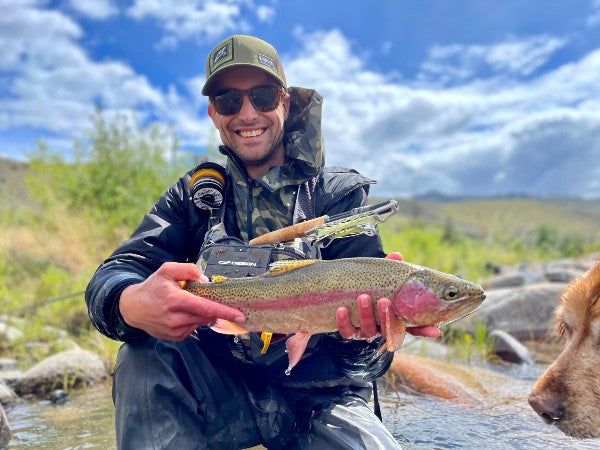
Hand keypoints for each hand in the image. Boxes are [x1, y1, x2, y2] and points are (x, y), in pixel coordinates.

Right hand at [119, 262, 245, 340]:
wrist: (132, 308)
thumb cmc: (152, 287)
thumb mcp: (167, 270)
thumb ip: (188, 270)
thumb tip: (205, 280)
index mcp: (175, 300)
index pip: (205, 307)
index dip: (224, 312)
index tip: (239, 315)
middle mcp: (175, 318)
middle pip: (206, 315)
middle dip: (214, 309)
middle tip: (210, 299)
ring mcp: (175, 331)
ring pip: (201, 322)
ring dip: (201, 313)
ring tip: (187, 304)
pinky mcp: (175, 337)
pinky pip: (193, 328)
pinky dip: (193, 320)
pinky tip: (182, 313)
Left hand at [336, 252, 441, 339]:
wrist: (345, 296)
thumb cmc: (373, 287)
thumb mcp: (384, 278)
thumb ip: (391, 269)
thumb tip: (397, 255)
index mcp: (396, 317)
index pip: (414, 327)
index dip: (425, 331)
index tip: (435, 332)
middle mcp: (383, 327)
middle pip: (389, 329)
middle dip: (387, 316)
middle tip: (384, 301)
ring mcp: (366, 330)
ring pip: (367, 330)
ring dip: (366, 314)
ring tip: (363, 297)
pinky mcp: (349, 331)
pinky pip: (347, 331)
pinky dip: (343, 322)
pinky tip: (341, 310)